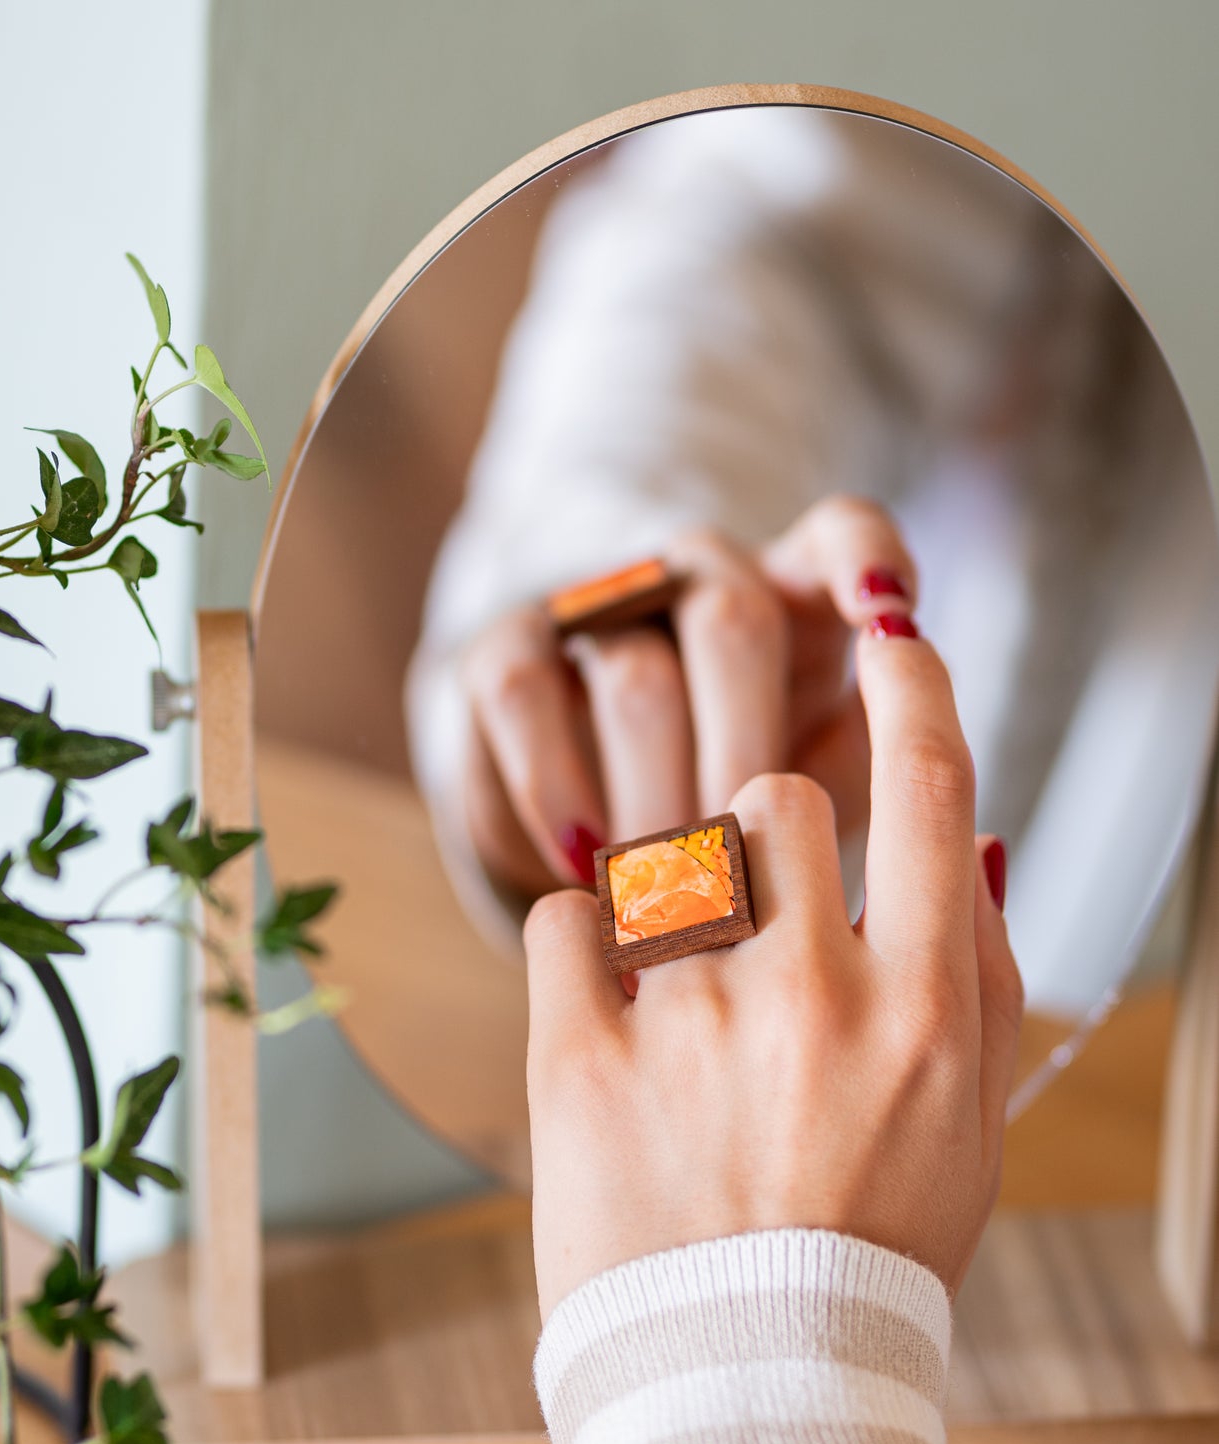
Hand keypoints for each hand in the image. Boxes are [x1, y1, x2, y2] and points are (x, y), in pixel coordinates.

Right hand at [460, 497, 915, 897]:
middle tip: (746, 868)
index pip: (840, 535)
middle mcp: (699, 585)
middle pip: (733, 620)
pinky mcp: (504, 651)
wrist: (593, 857)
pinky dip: (554, 786)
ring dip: (654, 796)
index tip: (890, 611)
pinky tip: (581, 864)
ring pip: (635, 671)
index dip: (866, 558)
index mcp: (799, 605)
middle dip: (743, 754)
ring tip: (668, 898)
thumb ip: (885, 794)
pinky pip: (522, 692)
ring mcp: (599, 609)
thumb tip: (948, 821)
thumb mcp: (826, 814)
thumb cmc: (744, 837)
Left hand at [523, 617, 1021, 1316]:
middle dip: (764, 829)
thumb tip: (976, 841)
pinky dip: (574, 944)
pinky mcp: (580, 1064)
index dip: (917, 686)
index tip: (893, 637)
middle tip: (755, 911)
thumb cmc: (869, 1257)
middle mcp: (815, 997)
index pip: (934, 787)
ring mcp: (692, 1027)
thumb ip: (982, 977)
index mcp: (924, 1011)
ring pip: (670, 853)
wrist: (746, 1387)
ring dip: (674, 893)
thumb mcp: (969, 1127)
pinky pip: (560, 921)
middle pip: (776, 797)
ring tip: (678, 986)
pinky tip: (601, 1003)